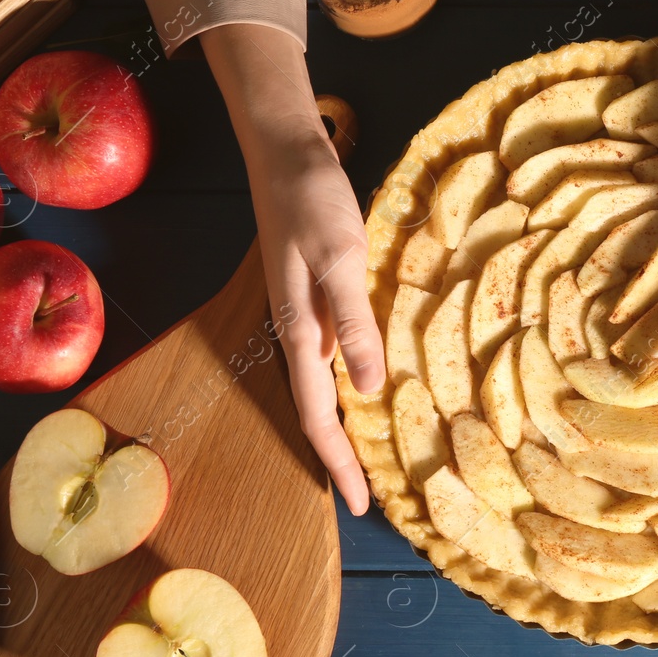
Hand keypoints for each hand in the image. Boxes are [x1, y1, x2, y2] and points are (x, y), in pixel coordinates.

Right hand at [199, 25, 381, 514]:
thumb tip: (367, 390)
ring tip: (372, 462)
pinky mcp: (315, 298)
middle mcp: (300, 333)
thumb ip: (353, 322)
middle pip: (318, 413)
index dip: (340, 463)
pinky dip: (349, 386)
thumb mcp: (342, 258)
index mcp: (301, 332)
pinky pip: (332, 358)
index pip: (319, 416)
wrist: (284, 150)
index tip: (363, 505)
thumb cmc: (312, 200)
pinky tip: (368, 392)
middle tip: (371, 498)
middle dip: (341, 458)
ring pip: (324, 389)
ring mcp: (305, 317)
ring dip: (344, 428)